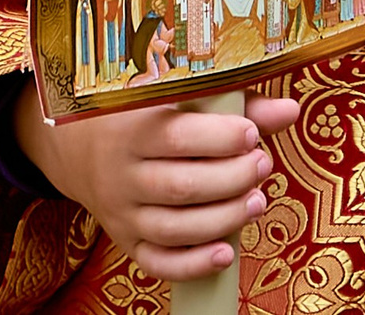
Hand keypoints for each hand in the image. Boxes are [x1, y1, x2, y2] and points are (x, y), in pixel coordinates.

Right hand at [10, 89, 299, 279]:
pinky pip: (160, 263)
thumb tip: (288, 110)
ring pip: (176, 227)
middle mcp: (120, 173)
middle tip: (261, 165)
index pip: (176, 137)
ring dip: (225, 219)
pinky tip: (226, 252)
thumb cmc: (139, 118)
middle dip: (232, 179)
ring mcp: (121, 212)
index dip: (220, 139)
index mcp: (128, 128)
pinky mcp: (126, 242)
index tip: (250, 133)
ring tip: (257, 202)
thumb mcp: (174, 99)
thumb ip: (232, 105)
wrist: (77, 150)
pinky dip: (194, 264)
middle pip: (181, 186)